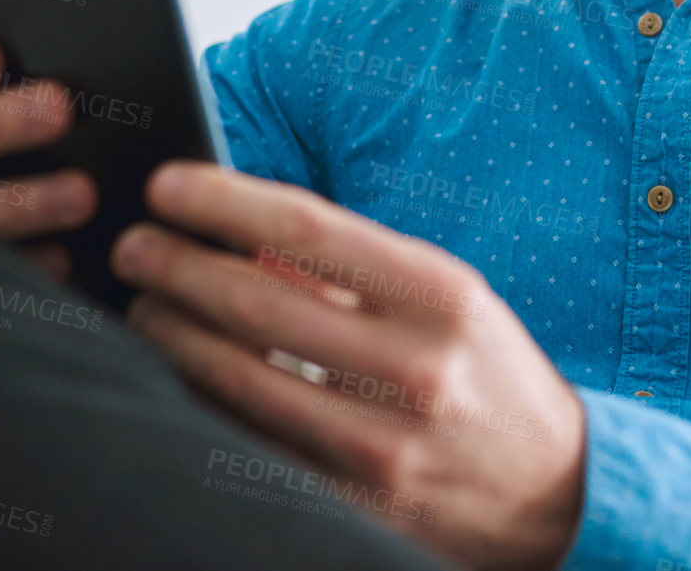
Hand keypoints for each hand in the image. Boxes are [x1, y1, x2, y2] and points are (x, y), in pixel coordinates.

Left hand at [112, 163, 585, 570]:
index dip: (223, 201)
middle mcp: (416, 368)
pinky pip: (253, 448)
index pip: (307, 230)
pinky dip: (202, 404)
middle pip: (258, 304)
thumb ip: (353, 270)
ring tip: (143, 304)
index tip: (167, 185)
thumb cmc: (485, 372)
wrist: (556, 491)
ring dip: (173, 334)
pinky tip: (179, 375)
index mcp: (442, 295)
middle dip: (177, 266)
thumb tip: (240, 238)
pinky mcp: (360, 506)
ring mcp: (386, 446)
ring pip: (239, 381)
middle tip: (133, 245)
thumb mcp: (444, 298)